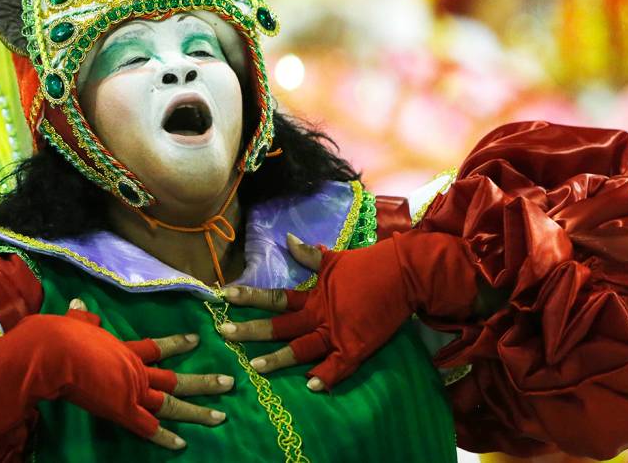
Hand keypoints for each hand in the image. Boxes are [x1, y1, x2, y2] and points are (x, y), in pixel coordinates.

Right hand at [0, 299, 234, 450]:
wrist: (54, 353)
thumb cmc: (60, 336)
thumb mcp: (74, 322)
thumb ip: (83, 317)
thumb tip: (81, 306)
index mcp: (124, 350)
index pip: (157, 347)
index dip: (177, 344)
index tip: (195, 340)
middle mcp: (135, 370)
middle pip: (175, 378)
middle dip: (204, 381)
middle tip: (229, 382)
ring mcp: (132, 391)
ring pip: (171, 403)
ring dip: (198, 410)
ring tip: (222, 414)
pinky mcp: (122, 410)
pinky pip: (148, 427)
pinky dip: (165, 438)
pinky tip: (183, 444)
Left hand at [218, 232, 475, 390]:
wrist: (405, 274)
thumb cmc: (368, 266)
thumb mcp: (334, 258)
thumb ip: (309, 254)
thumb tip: (288, 240)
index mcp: (313, 297)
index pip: (274, 298)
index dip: (249, 297)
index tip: (224, 296)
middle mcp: (319, 316)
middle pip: (279, 326)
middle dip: (250, 330)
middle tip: (223, 334)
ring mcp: (337, 333)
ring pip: (301, 349)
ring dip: (279, 359)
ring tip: (255, 367)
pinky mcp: (357, 347)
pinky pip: (338, 367)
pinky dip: (326, 376)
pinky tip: (311, 386)